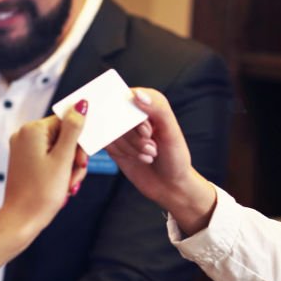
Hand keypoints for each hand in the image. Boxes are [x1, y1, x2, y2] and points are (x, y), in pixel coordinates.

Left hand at [0, 105, 88, 237]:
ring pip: (59, 149)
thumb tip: (81, 105)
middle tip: (75, 174)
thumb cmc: (41, 193)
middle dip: (74, 157)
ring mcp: (23, 149)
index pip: (66, 121)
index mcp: (32, 130)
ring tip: (68, 185)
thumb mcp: (63, 159)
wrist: (21, 221)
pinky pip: (50, 158)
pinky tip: (62, 186)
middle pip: (64, 136)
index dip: (79, 141)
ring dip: (69, 167)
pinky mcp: (25, 161)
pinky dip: (60, 171)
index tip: (82, 159)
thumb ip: (74, 130)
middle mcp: (24, 135)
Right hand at [106, 88, 215, 235]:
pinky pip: (105, 142)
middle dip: (134, 136)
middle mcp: (134, 114)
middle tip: (152, 148)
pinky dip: (121, 152)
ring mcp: (122, 129)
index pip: (130, 97)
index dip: (135, 116)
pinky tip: (136, 158)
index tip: (148, 132)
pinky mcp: (113, 143)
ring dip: (130, 147)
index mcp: (150, 103)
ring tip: (149, 155)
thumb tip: (137, 94)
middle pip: (118, 115)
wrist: (170, 185)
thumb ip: (158, 109)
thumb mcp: (171, 132)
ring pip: (111, 130)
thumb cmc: (175, 157)